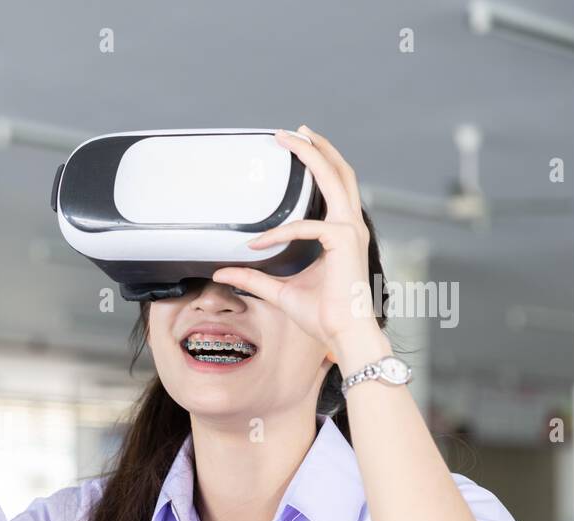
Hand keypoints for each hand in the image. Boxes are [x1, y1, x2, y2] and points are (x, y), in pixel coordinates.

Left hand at [211, 126, 387, 369]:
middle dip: (317, 148)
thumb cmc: (323, 316)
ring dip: (312, 156)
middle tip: (293, 132)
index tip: (283, 165)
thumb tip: (223, 270)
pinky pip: (305, 227)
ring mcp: (350, 231)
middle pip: (339, 173)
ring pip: (334, 180)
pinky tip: (257, 244)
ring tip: (290, 138)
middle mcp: (350, 226)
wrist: (345, 335)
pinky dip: (280, 232)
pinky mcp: (343, 241)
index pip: (332, 191)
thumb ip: (253, 279)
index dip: (310, 174)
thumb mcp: (279, 292)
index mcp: (342, 234)